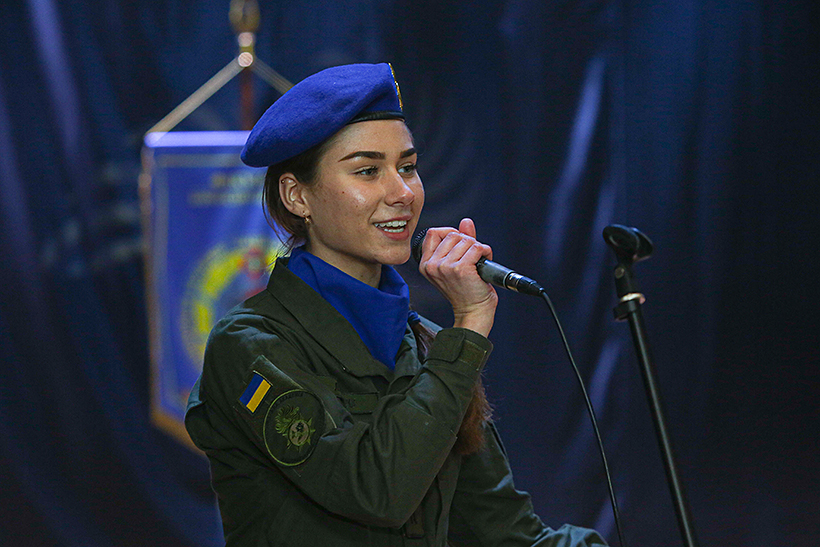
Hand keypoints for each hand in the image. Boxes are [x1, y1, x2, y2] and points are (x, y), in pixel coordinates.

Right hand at [417, 218, 497, 336]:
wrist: (473, 311)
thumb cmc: (466, 290)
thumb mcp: (457, 263)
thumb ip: (460, 241)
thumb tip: (466, 221)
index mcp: (426, 264)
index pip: (433, 233)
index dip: (450, 233)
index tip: (460, 245)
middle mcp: (432, 265)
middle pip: (453, 234)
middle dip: (467, 242)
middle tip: (473, 257)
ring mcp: (445, 267)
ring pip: (466, 240)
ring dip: (478, 248)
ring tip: (478, 262)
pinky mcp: (461, 269)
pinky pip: (477, 248)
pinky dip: (486, 252)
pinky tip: (484, 262)